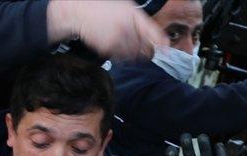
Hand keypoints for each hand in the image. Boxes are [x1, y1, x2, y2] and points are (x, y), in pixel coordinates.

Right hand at [47, 0, 165, 59]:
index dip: (161, 42)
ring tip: (125, 44)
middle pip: (144, 48)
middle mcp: (126, 28)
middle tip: (145, 50)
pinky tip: (115, 45)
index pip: (153, 32)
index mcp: (133, 15)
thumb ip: (140, 21)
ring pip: (133, 55)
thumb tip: (156, 37)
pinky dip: (121, 55)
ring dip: (133, 54)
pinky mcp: (107, 48)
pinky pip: (120, 58)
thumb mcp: (126, 7)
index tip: (166, 49)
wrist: (80, 13)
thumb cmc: (104, 9)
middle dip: (146, 50)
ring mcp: (116, 39)